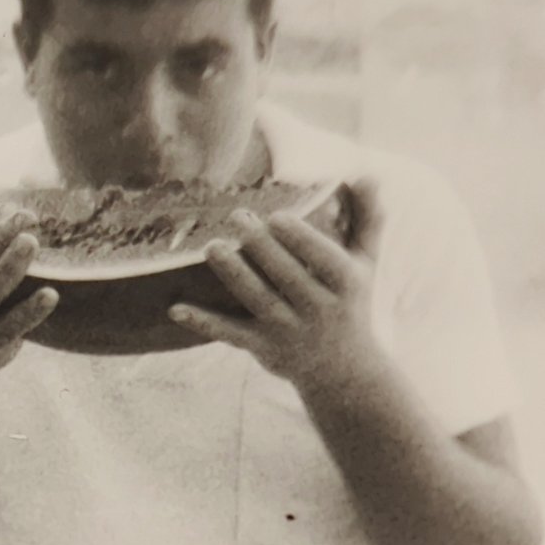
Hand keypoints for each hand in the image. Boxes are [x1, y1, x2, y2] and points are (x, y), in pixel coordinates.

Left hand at [168, 180, 382, 387]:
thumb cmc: (351, 302)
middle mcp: (318, 309)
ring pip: (258, 300)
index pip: (323, 259)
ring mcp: (288, 331)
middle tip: (237, 216)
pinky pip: (231, 334)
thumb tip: (368, 173)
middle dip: (261, 246)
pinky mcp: (263, 348)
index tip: (276, 216)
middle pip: (287, 276)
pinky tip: (176, 309)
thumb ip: (368, 217)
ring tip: (213, 246)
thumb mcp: (366, 262)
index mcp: (345, 284)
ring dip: (234, 274)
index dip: (300, 239)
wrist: (343, 371)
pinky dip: (204, 323)